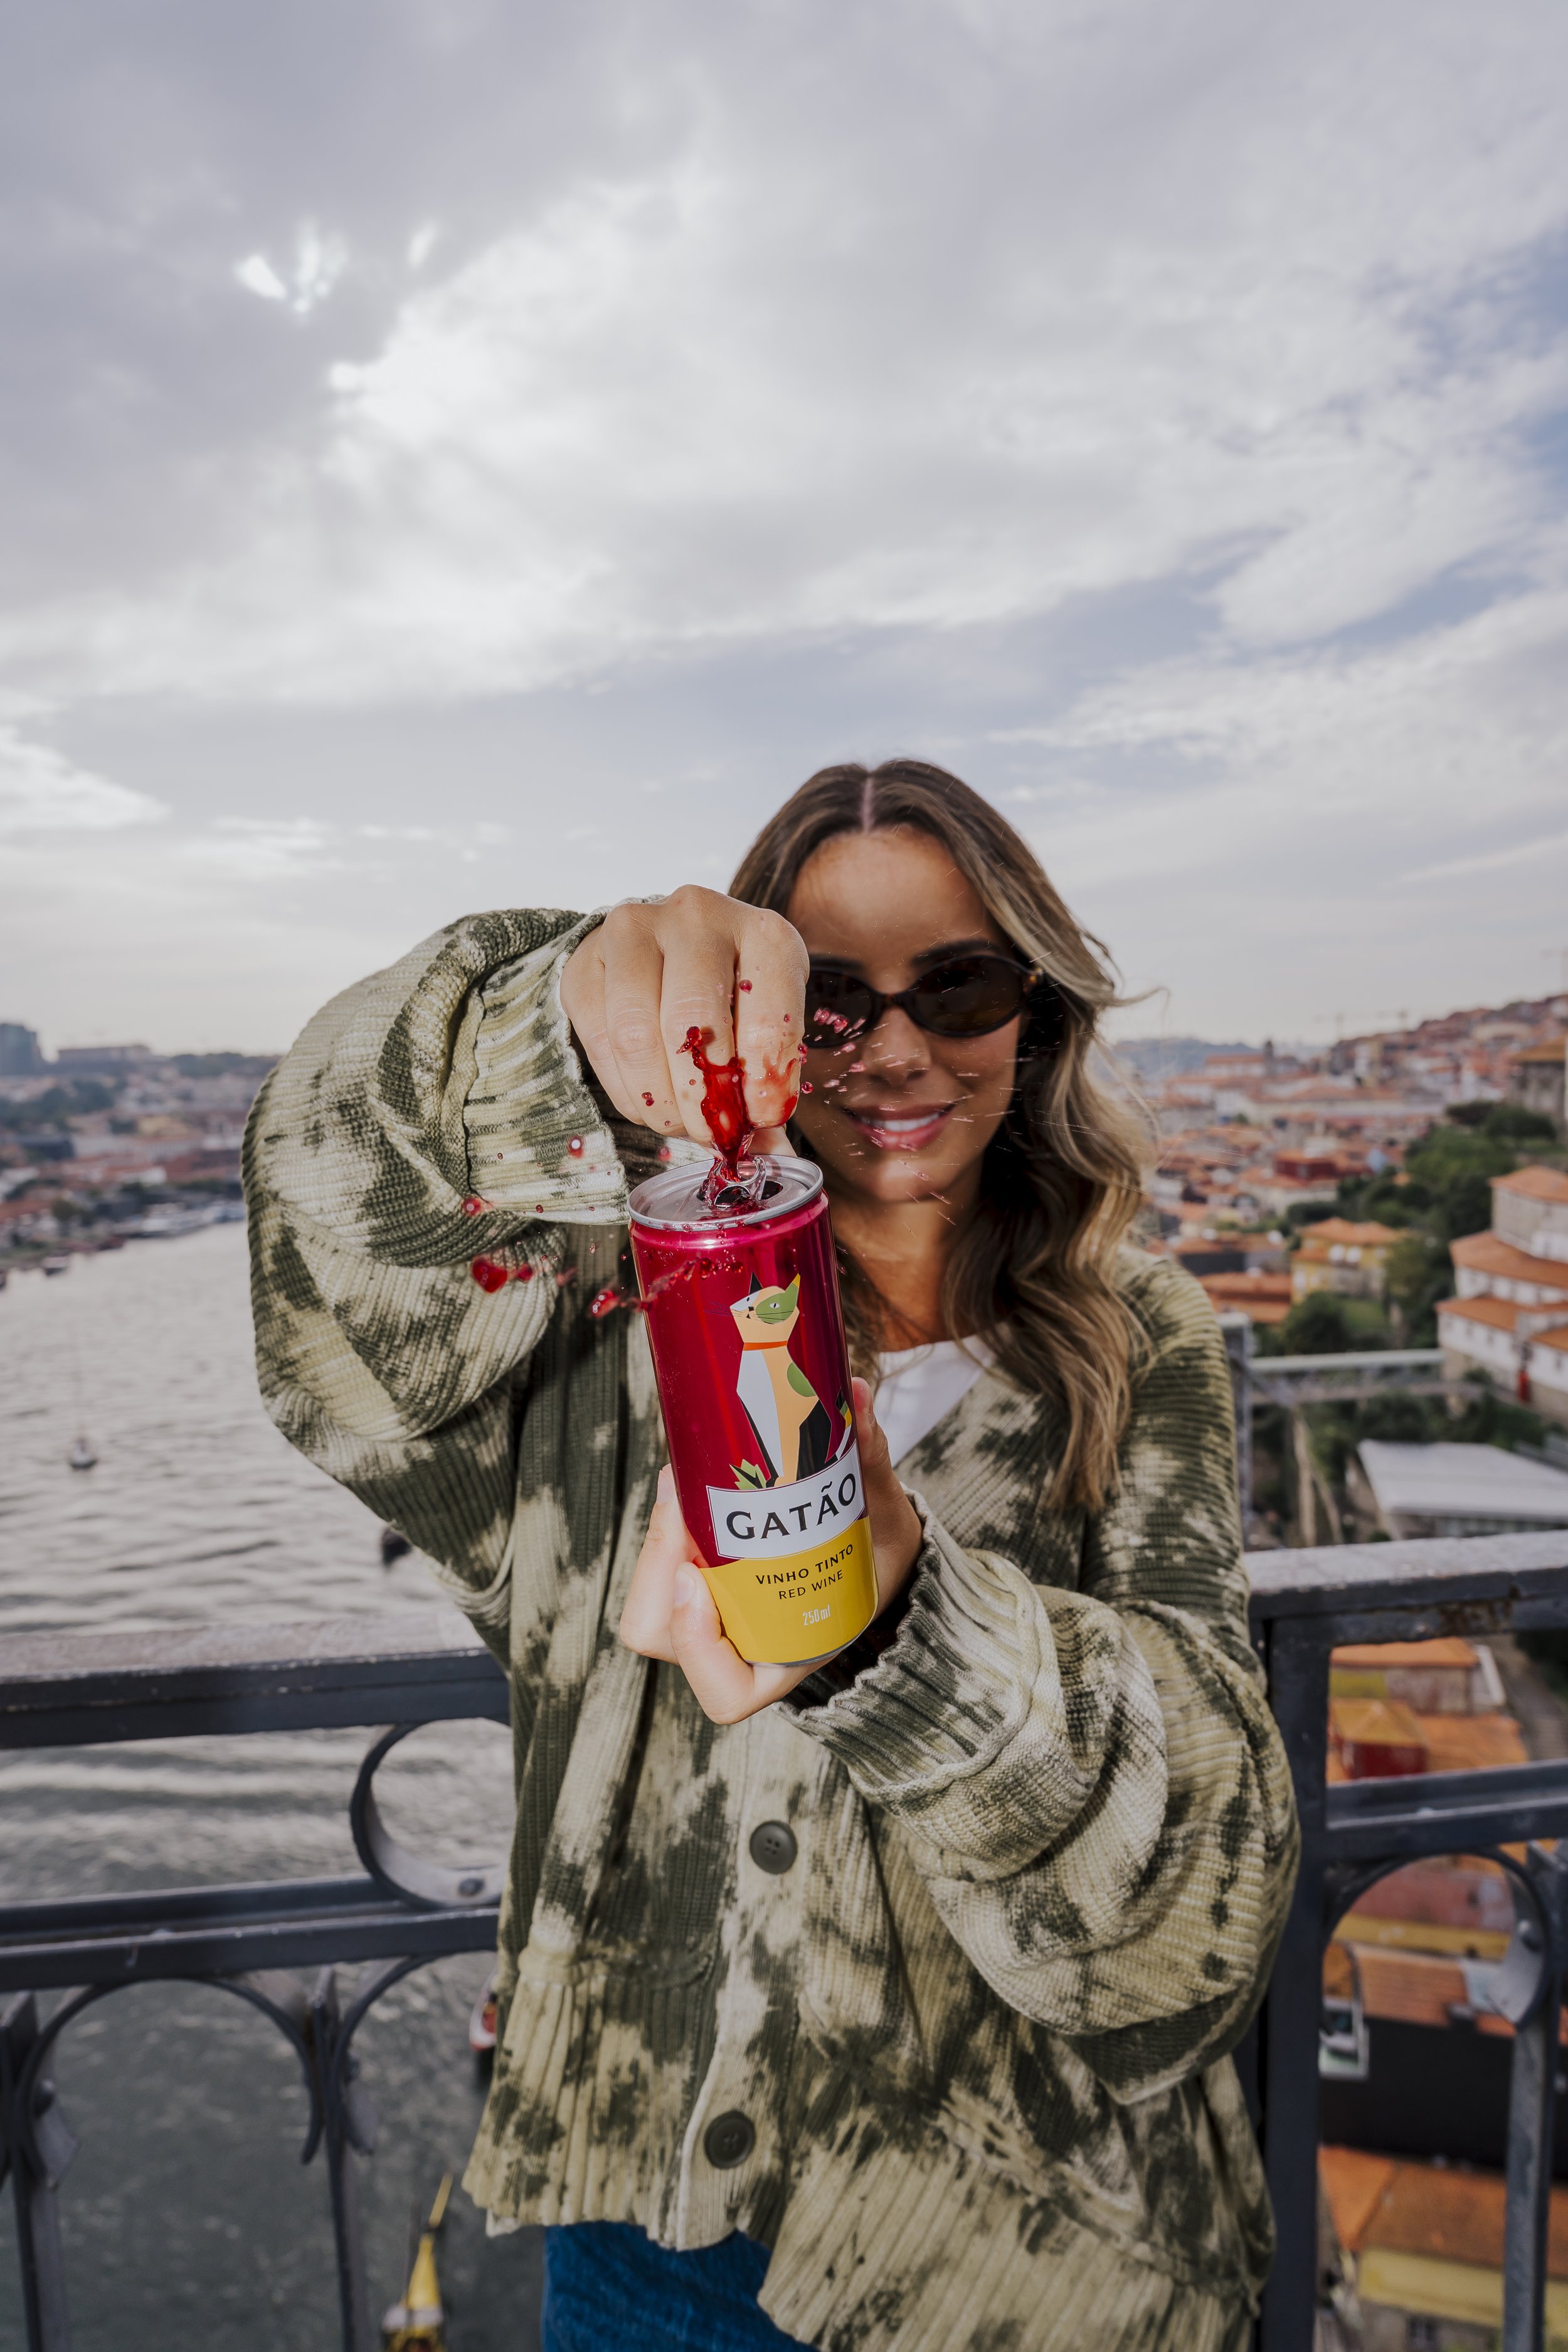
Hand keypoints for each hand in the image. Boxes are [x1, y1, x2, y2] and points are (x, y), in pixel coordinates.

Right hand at [561, 887, 807, 1147]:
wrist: (670, 945)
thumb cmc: (734, 994)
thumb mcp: (768, 1025)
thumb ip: (769, 1086)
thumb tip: (773, 1158)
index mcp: (764, 933)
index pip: (768, 1022)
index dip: (761, 1086)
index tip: (758, 1120)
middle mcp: (698, 916)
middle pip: (693, 1024)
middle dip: (702, 1098)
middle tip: (710, 1134)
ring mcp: (634, 930)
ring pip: (637, 1034)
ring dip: (659, 1099)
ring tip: (678, 1123)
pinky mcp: (586, 960)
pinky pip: (599, 1040)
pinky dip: (625, 1089)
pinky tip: (647, 1102)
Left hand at [620, 1379, 923, 1721]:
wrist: (874, 1556)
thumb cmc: (880, 1555)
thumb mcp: (887, 1518)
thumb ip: (870, 1463)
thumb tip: (852, 1392)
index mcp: (787, 1659)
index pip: (725, 1691)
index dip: (698, 1645)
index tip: (697, 1579)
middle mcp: (738, 1647)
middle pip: (661, 1637)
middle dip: (657, 1570)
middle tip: (681, 1504)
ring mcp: (710, 1615)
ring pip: (647, 1603)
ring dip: (654, 1547)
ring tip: (681, 1487)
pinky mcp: (696, 1577)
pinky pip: (657, 1564)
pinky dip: (663, 1528)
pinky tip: (687, 1478)